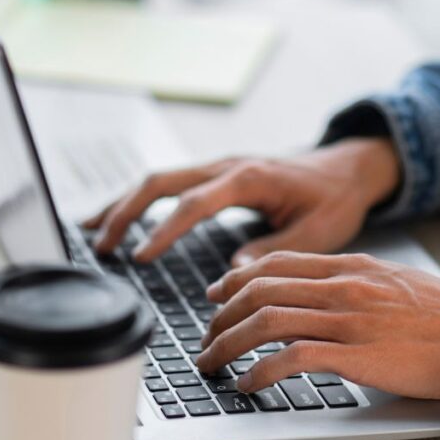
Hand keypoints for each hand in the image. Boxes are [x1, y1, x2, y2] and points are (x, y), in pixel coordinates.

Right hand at [83, 138, 400, 265]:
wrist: (348, 169)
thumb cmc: (335, 199)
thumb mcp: (317, 232)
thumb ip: (273, 251)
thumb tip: (231, 274)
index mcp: (249, 177)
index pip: (194, 204)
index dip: (164, 231)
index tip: (139, 258)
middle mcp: (227, 165)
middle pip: (162, 182)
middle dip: (125, 212)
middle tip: (101, 247)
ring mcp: (219, 167)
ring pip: (159, 179)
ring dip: (123, 203)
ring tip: (91, 230)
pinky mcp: (217, 175)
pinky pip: (170, 184)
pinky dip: (140, 200)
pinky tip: (119, 216)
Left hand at [196, 252, 439, 398]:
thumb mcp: (394, 283)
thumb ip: (354, 284)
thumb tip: (322, 295)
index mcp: (350, 266)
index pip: (277, 263)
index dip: (236, 278)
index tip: (216, 294)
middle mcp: (342, 286)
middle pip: (260, 290)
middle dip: (221, 315)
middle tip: (206, 337)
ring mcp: (348, 319)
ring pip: (266, 320)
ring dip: (229, 344)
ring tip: (212, 363)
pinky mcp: (356, 354)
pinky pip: (292, 358)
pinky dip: (260, 371)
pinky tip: (248, 383)